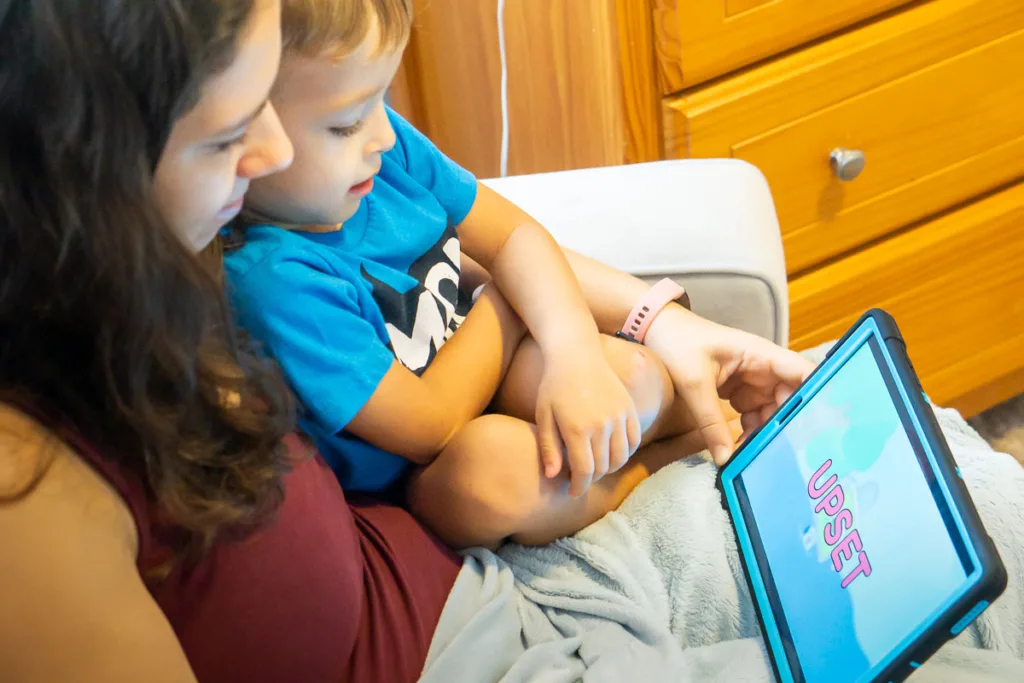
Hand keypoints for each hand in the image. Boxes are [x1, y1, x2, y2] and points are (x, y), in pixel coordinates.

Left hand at [535, 348, 641, 496]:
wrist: (577, 354)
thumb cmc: (554, 385)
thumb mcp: (544, 416)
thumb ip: (549, 447)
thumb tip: (553, 477)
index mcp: (577, 429)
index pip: (584, 471)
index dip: (578, 487)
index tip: (572, 492)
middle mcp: (602, 425)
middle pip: (602, 467)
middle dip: (591, 478)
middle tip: (581, 478)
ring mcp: (619, 416)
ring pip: (621, 457)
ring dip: (609, 468)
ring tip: (596, 467)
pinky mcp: (629, 408)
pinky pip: (634, 441)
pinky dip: (625, 453)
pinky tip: (612, 453)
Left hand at [645, 306, 813, 465]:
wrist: (657, 331)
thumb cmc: (678, 342)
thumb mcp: (694, 383)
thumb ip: (711, 422)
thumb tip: (726, 458)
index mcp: (760, 354)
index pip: (801, 373)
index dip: (819, 395)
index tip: (826, 424)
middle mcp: (763, 368)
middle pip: (790, 399)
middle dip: (788, 425)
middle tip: (782, 453)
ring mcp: (753, 381)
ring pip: (773, 412)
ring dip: (768, 431)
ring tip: (757, 455)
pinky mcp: (740, 391)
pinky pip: (755, 415)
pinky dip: (752, 431)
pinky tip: (742, 447)